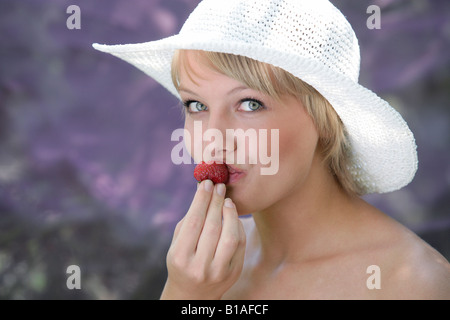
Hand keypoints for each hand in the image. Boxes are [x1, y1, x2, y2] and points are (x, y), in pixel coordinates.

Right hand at [160, 180, 245, 299]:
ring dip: (230, 213)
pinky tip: (232, 216)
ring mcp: (218, 272)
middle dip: (216, 202)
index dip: (202, 200)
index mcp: (180, 257)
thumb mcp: (178, 242)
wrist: (193, 293)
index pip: (194, 222)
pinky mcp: (233, 273)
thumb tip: (205, 190)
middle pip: (212, 227)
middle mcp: (199, 267)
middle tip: (219, 186)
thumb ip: (190, 219)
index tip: (207, 183)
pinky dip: (237, 226)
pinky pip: (240, 244)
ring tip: (227, 200)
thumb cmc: (183, 259)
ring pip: (230, 236)